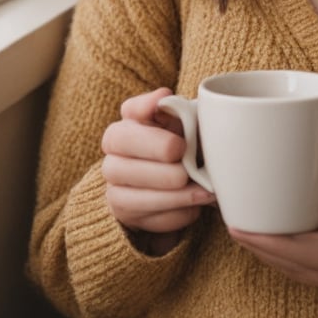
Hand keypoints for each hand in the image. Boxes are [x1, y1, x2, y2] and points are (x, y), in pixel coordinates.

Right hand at [101, 87, 215, 254]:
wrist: (184, 178)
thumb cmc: (186, 144)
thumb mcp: (186, 124)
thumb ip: (176, 110)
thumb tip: (163, 97)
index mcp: (131, 123)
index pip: (129, 112)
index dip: (147, 119)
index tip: (175, 134)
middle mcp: (114, 154)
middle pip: (119, 162)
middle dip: (159, 169)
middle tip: (187, 171)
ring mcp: (115, 186)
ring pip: (128, 196)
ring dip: (171, 197)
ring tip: (203, 193)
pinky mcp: (125, 214)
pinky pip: (144, 220)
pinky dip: (173, 216)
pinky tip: (194, 208)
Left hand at [228, 158, 317, 289]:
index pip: (294, 250)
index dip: (263, 242)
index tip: (239, 229)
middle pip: (278, 260)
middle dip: (251, 242)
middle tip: (229, 220)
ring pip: (278, 266)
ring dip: (256, 248)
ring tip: (236, 224)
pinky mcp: (314, 277)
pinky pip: (284, 266)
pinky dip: (267, 252)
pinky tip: (254, 236)